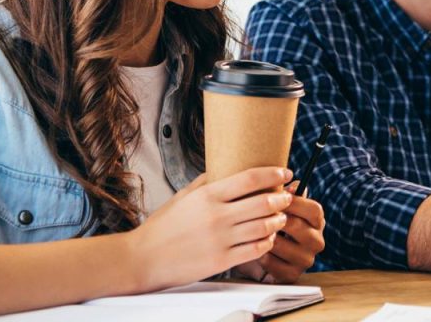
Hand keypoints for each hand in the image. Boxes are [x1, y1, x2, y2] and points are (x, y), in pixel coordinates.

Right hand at [128, 167, 293, 291]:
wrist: (144, 258)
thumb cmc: (163, 226)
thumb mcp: (184, 196)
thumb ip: (207, 182)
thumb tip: (228, 168)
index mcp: (208, 195)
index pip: (250, 178)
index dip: (273, 174)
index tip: (285, 173)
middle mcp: (217, 216)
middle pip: (263, 202)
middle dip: (281, 198)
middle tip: (287, 196)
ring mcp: (221, 240)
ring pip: (264, 227)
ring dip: (278, 220)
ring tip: (281, 217)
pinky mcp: (222, 261)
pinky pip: (256, 250)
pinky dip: (268, 242)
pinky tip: (268, 237)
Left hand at [234, 181, 325, 283]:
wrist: (257, 252)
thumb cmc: (269, 222)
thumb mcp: (278, 206)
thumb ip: (286, 194)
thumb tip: (292, 182)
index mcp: (317, 222)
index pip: (314, 210)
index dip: (294, 202)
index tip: (274, 197)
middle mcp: (316, 241)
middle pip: (297, 226)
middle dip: (274, 219)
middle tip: (256, 214)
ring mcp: (305, 260)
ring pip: (282, 245)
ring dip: (264, 238)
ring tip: (251, 232)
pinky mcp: (292, 275)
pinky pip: (273, 264)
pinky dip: (261, 255)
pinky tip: (253, 249)